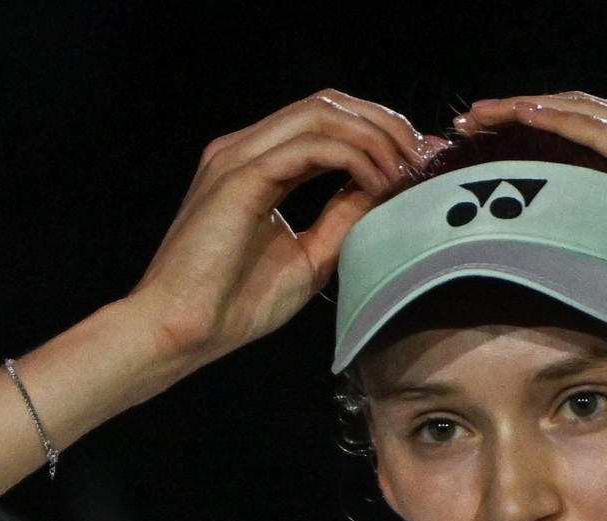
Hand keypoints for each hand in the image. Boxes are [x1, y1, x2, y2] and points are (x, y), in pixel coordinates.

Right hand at [128, 90, 438, 365]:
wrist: (182, 329)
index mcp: (258, 164)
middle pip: (328, 105)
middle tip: (424, 156)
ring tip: (407, 169)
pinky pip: (309, 148)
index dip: (379, 130)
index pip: (326, 121)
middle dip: (385, 123)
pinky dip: (354, 158)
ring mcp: (239, 158)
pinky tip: (379, 183)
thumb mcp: (311, 255)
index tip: (422, 159)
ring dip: (375, 136)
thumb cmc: (235, 303)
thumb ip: (342, 216)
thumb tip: (384, 190)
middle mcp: (246, 150)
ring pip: (321, 114)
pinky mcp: (239, 177)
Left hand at [456, 92, 606, 289]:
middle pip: (575, 110)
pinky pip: (594, 129)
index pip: (595, 130)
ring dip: (522, 109)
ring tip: (476, 116)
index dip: (549, 128)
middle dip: (520, 112)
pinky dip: (553, 118)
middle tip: (473, 121)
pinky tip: (520, 115)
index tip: (506, 140)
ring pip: (575, 110)